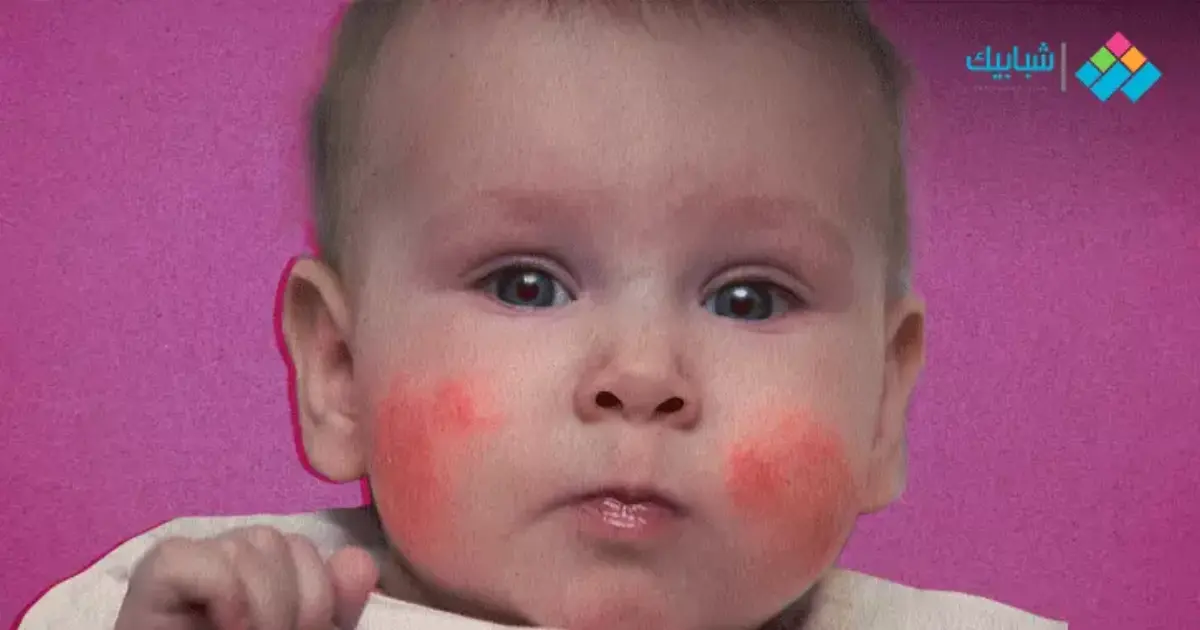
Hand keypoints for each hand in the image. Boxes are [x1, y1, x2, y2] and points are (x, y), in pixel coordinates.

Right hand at [114, 525, 378, 629]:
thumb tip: (359, 561)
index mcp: (263, 571)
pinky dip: (226, 594)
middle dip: (299, 601)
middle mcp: (224, 557)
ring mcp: (190, 561)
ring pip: (252, 542)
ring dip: (268, 605)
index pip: (305, 547)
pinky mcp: (157, 574)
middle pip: (282, 540)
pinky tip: (230, 628)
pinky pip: (200, 558)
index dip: (320, 595)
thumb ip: (332, 610)